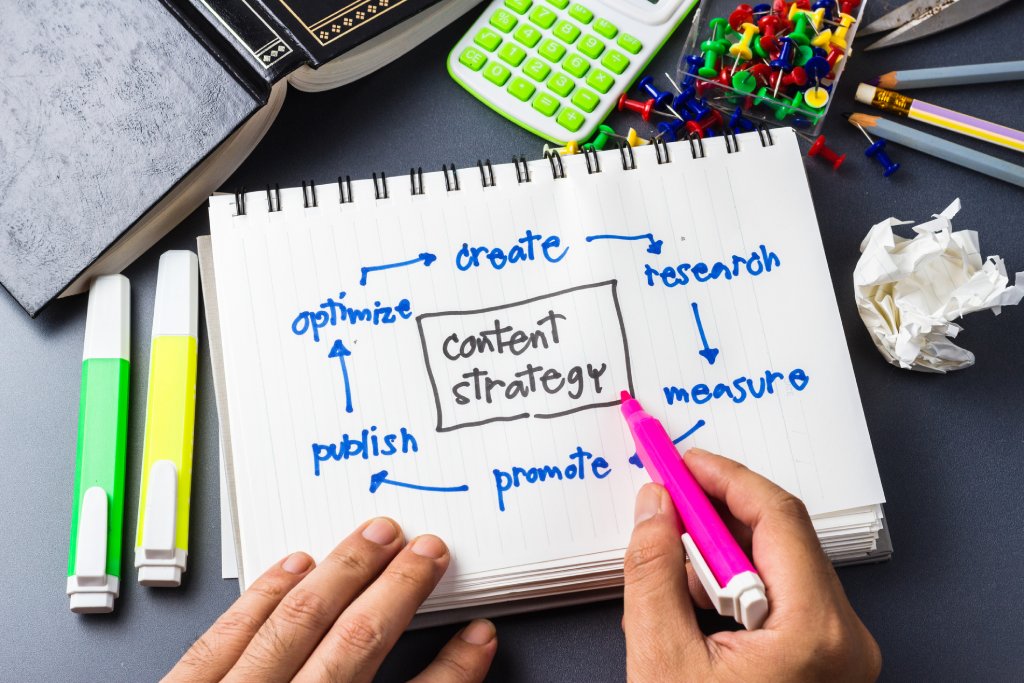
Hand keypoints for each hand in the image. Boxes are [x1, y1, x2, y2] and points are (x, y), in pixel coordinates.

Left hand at [165, 518, 495, 682]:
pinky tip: (293, 565)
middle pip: (357, 645)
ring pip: (296, 622)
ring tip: (375, 536)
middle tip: (429, 551)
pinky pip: (226, 635)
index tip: (477, 638)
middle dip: (400, 591)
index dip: (454, 669)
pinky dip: (264, 594)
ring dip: (343, 572)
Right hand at [623, 448, 880, 681]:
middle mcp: (843, 637)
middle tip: (667, 496)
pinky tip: (698, 597)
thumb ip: (652, 570)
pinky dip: (737, 581)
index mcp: (814, 632)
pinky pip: (783, 594)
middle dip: (717, 512)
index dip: (722, 477)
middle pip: (781, 535)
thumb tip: (654, 508)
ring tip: (673, 563)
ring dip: (723, 549)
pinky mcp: (824, 659)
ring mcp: (839, 650)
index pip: (774, 517)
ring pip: (780, 564)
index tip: (681, 460)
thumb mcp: (659, 657)